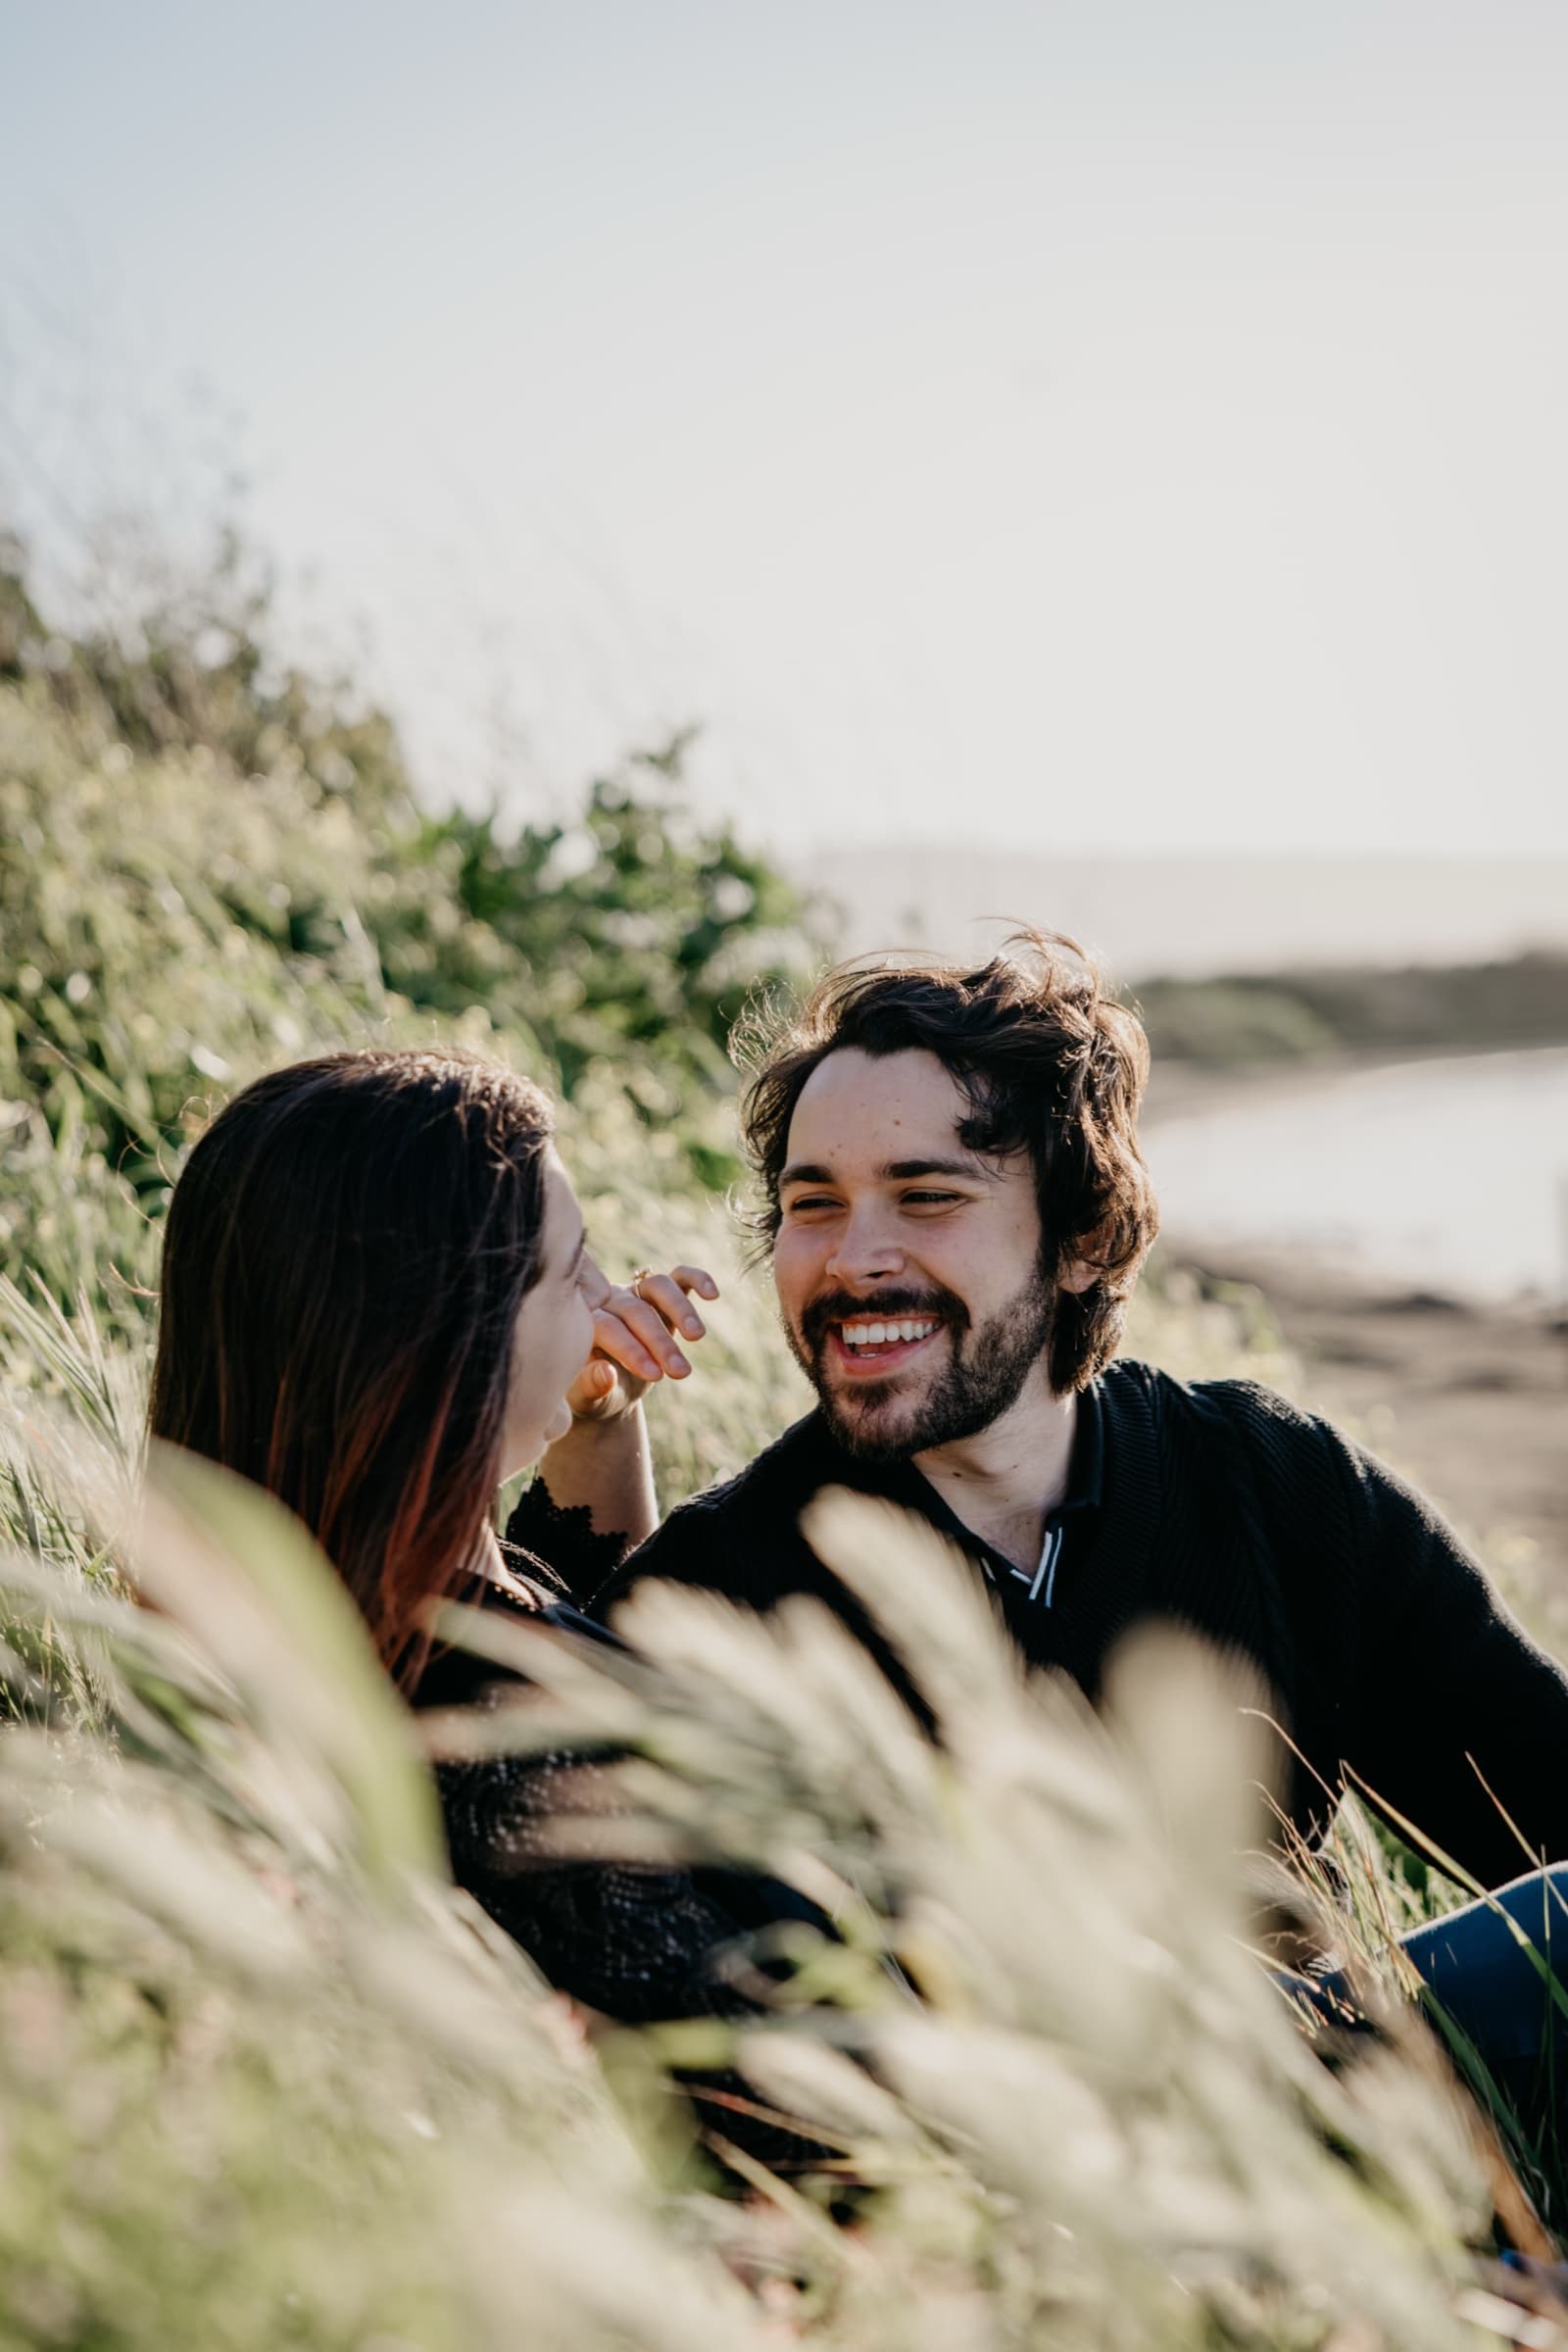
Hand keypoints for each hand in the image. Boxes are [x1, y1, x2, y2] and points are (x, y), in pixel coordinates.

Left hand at [565, 1264, 719, 1423]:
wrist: (609, 1390)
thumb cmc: (593, 1394)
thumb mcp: (589, 1398)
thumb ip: (593, 1386)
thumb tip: (606, 1373)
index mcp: (583, 1323)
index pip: (608, 1327)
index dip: (632, 1349)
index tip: (655, 1376)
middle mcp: (608, 1302)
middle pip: (635, 1311)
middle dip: (660, 1342)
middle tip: (679, 1372)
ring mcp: (634, 1293)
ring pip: (658, 1287)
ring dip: (680, 1310)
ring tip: (697, 1337)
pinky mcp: (659, 1294)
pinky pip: (679, 1278)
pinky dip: (696, 1279)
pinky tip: (712, 1294)